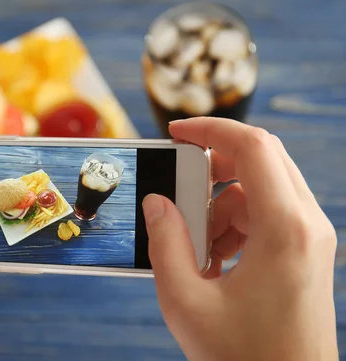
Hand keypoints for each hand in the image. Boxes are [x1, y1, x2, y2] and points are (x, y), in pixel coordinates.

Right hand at [142, 117, 337, 360]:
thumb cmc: (244, 358)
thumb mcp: (185, 300)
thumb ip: (165, 243)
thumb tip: (156, 201)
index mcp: (284, 229)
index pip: (253, 146)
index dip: (211, 129)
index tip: (175, 134)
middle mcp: (307, 224)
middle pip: (261, 160)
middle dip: (213, 166)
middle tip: (177, 189)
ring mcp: (310, 238)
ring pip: (260, 189)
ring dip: (220, 204)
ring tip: (195, 248)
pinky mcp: (305, 251)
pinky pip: (266, 214)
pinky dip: (234, 224)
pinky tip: (214, 261)